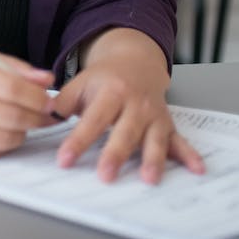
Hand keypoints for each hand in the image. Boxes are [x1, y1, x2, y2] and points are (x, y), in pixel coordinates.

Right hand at [0, 52, 54, 157]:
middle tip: (44, 116)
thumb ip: (13, 68)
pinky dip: (3, 145)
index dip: (38, 98)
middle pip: (13, 117)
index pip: (13, 89)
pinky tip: (0, 132)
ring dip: (21, 133)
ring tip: (20, 123)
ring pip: (6, 139)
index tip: (48, 101)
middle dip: (36, 119)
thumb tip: (46, 79)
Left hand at [51, 28, 204, 183]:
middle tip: (106, 176)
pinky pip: (180, 141)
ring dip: (153, 159)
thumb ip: (62, 101)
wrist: (136, 61)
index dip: (78, 140)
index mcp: (111, 92)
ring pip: (153, 138)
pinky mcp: (167, 124)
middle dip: (115, 154)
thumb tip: (41, 115)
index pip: (92, 120)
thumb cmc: (104, 78)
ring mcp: (153, 115)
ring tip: (148, 178)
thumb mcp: (80, 82)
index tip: (65, 160)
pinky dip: (189, 155)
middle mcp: (135, 104)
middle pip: (124, 132)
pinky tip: (197, 168)